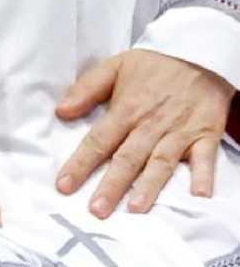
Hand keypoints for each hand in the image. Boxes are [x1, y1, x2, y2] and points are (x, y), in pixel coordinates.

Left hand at [55, 48, 231, 216]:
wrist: (198, 56)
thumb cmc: (153, 66)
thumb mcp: (114, 66)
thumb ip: (86, 89)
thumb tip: (60, 111)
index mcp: (126, 110)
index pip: (98, 141)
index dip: (80, 164)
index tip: (64, 186)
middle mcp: (150, 125)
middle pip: (128, 159)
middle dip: (112, 186)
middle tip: (97, 210)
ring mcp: (179, 132)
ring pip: (161, 163)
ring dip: (149, 187)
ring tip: (135, 209)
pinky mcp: (205, 136)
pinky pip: (205, 159)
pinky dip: (202, 176)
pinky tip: (197, 195)